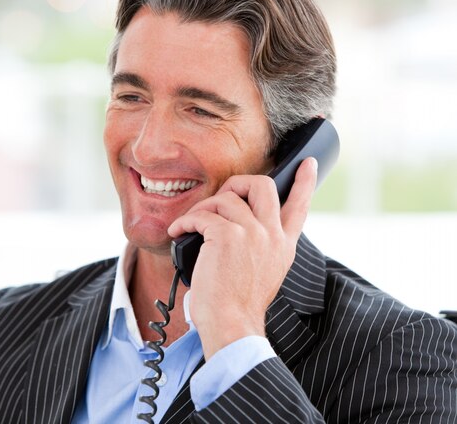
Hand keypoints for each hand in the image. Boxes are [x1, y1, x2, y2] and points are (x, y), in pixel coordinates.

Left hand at [167, 157, 317, 359]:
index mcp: (283, 244)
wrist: (232, 324)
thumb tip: (237, 219)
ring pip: (225, 198)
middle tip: (220, 198)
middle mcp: (272, 235)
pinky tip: (178, 232)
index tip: (309, 163)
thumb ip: (261, 245)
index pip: (299, 206)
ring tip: (190, 226)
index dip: (304, 182)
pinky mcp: (227, 236)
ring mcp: (252, 233)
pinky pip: (201, 214)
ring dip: (202, 208)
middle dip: (237, 183)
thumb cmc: (238, 302)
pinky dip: (185, 221)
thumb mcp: (264, 271)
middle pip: (262, 185)